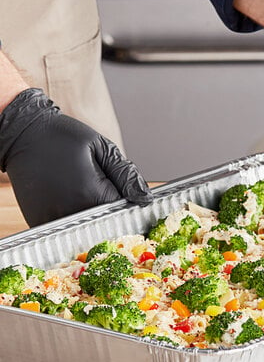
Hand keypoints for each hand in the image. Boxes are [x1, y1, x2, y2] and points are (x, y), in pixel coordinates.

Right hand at [0, 88, 152, 226]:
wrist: (21, 133)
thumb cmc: (62, 136)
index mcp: (91, 194)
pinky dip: (73, 217)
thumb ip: (126, 175)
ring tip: (81, 188)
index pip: (122, 212)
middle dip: (110, 210)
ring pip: (86, 228)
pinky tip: (70, 197)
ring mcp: (53, 218)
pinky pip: (66, 228)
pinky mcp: (40, 221)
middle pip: (105, 223)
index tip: (123, 191)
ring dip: (91, 214)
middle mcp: (71, 212)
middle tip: (100, 186)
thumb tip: (145, 198)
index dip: (127, 203)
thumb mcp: (103, 148)